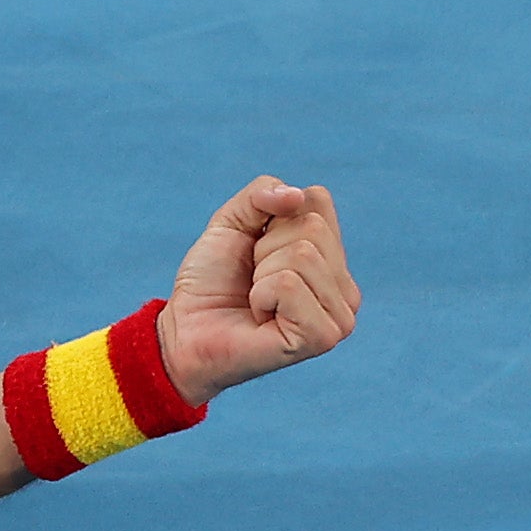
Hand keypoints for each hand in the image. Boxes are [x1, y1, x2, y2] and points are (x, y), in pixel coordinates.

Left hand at [158, 178, 360, 402]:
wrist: (184, 331)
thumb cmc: (211, 282)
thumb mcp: (230, 223)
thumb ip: (261, 194)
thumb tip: (297, 196)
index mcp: (332, 256)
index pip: (318, 199)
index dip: (270, 217)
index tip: (254, 251)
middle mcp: (345, 286)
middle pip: (312, 227)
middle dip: (263, 249)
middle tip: (251, 281)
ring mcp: (340, 314)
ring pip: (302, 255)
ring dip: (260, 275)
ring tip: (254, 300)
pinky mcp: (323, 336)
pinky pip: (289, 284)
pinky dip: (260, 295)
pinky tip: (260, 317)